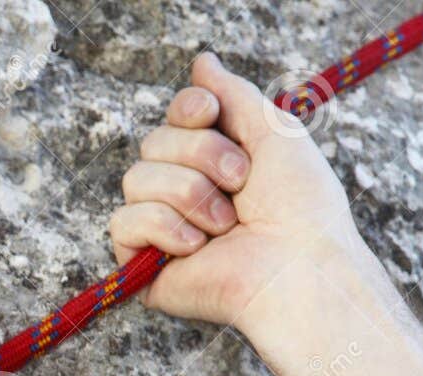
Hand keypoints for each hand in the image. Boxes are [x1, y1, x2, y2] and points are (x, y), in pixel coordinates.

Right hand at [109, 52, 373, 341]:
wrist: (296, 266)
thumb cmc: (300, 206)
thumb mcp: (273, 131)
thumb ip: (233, 94)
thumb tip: (201, 62)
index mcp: (215, 161)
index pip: (174, 118)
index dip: (187, 111)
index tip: (212, 115)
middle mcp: (184, 191)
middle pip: (152, 143)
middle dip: (199, 155)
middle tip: (241, 183)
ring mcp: (161, 229)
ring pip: (135, 179)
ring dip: (188, 194)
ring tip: (226, 224)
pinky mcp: (143, 264)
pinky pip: (123, 222)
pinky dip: (163, 228)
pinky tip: (196, 248)